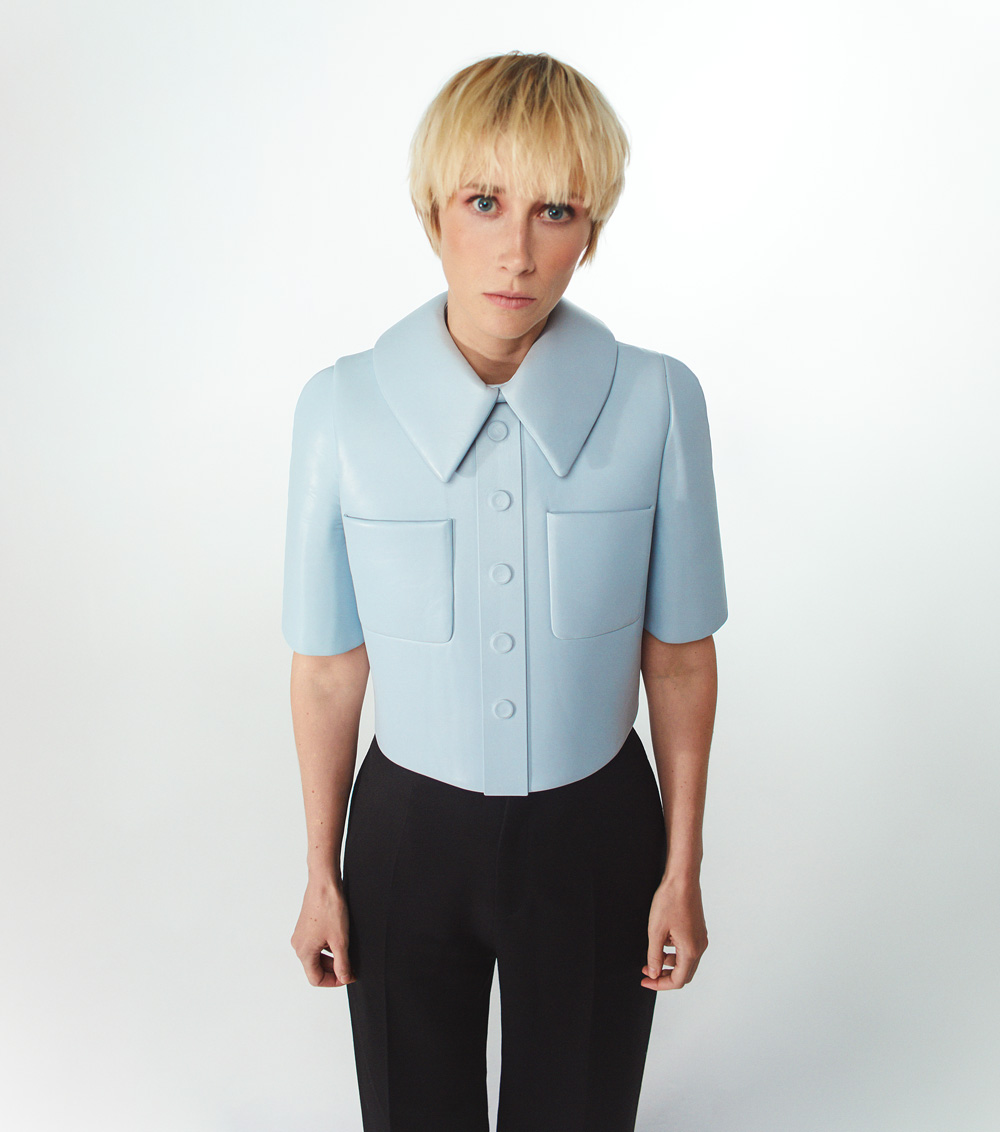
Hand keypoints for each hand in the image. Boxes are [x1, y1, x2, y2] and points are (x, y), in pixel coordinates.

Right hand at [290, 878, 355, 986]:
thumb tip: (344, 978)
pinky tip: (339, 939)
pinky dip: (327, 947)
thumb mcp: (340, 941)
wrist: (324, 883)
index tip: (347, 976)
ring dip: (331, 958)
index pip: (316, 979)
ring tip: (346, 952)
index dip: (334, 981)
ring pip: (316, 956)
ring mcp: (301, 935)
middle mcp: (298, 945)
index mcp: (304, 952)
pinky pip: (316, 944)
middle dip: (334, 969)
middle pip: (315, 968)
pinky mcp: (306, 926)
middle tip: (350, 966)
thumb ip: (342, 964)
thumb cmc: (329, 908)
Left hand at [641, 875, 707, 989]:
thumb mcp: (656, 931)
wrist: (683, 878)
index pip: (677, 980)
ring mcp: (700, 937)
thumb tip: (654, 973)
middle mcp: (699, 946)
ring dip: (669, 964)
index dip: (659, 984)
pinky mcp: (698, 929)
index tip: (645, 980)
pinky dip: (674, 952)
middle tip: (648, 972)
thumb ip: (654, 956)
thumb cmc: (670, 901)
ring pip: (685, 961)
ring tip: (652, 958)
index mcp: (691, 950)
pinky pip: (687, 949)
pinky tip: (662, 941)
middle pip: (683, 974)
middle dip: (664, 976)